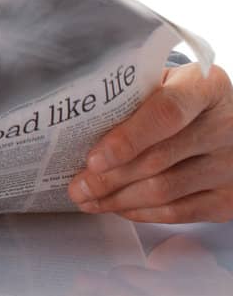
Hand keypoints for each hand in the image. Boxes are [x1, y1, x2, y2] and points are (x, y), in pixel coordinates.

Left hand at [68, 62, 232, 222]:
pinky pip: (181, 212)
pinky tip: (119, 207)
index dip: (127, 139)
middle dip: (110, 177)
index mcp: (206, 88)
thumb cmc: (182, 97)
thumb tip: (79, 127)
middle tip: (77, 186)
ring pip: (166, 191)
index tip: (93, 159)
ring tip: (89, 199)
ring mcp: (231, 165)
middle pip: (159, 159)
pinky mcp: (229, 197)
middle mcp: (226, 127)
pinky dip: (144, 213)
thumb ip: (132, 97)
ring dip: (120, 199)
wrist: (228, 119)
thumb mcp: (163, 82)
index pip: (165, 114)